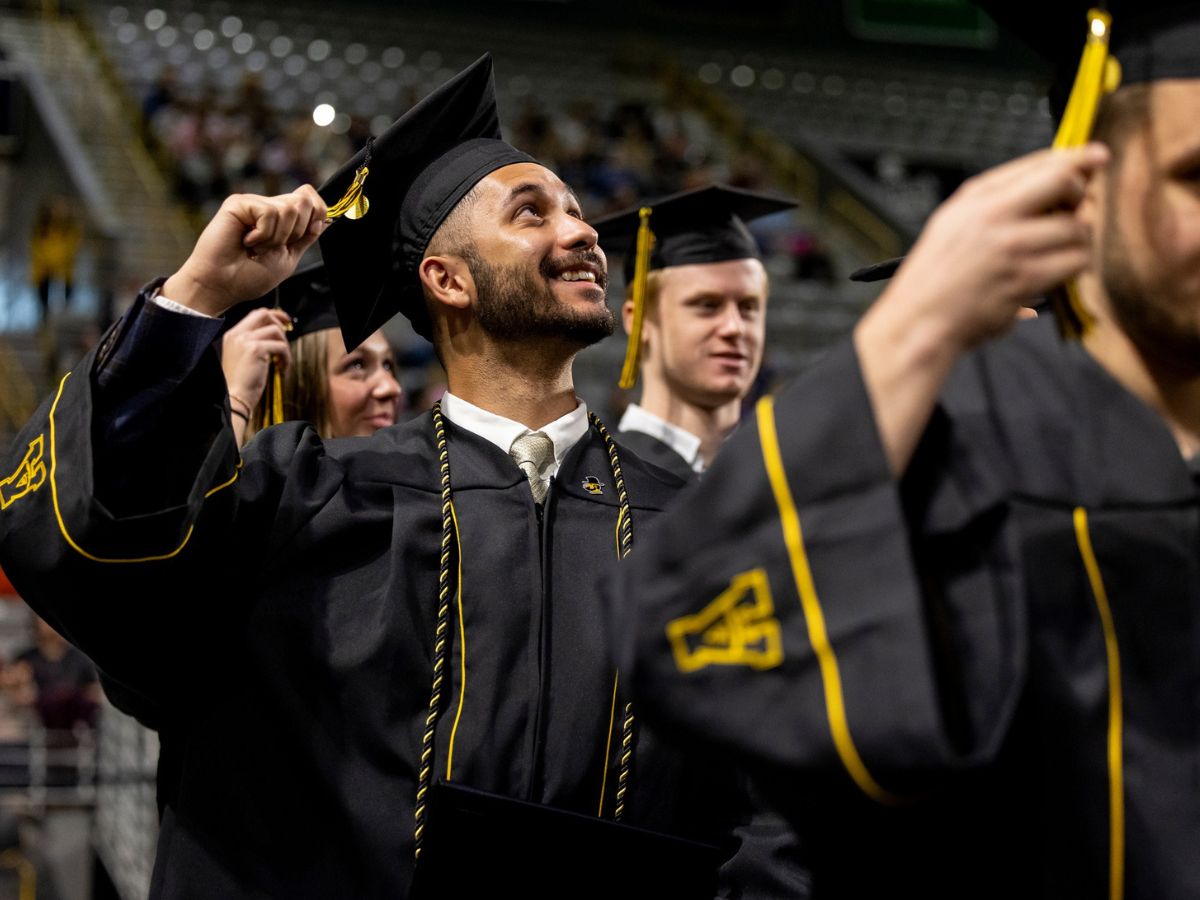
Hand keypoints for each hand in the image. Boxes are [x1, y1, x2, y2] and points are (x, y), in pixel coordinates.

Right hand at [162, 186, 327, 316]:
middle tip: (274, 246)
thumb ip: (306, 237)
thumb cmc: (250, 277)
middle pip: (305, 200)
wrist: (223, 286)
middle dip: (297, 231)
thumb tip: (325, 219)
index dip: (319, 213)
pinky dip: (263, 235)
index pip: (310, 198)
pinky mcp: (239, 203)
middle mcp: (268, 207)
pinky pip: (269, 213)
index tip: (308, 233)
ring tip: (257, 247)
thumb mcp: (289, 257)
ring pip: (290, 208)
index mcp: (281, 219)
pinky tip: (246, 241)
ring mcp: (254, 203)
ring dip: (277, 238)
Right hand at [221, 307, 292, 411]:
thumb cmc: (241, 382)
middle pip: (263, 314)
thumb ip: (254, 342)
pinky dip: (286, 357)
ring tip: (282, 361)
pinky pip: (281, 346)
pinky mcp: (256, 349)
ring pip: (275, 330)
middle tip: (290, 331)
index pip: (255, 315)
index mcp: (232, 335)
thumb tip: (275, 333)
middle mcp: (237, 334)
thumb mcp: (244, 357)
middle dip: (280, 320)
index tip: (284, 323)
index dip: (272, 316)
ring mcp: (245, 340)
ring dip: (285, 344)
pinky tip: (281, 368)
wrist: (235, 397)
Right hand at [854, 143, 1108, 475]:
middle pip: (1066, 185)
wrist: (919, 322)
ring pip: (1077, 229)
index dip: (1078, 158)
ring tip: (1059, 251)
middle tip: (1076, 211)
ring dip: (1078, 240)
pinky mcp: (1024, 280)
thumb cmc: (937, 276)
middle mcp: (993, 216)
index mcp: (976, 197)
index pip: (1042, 163)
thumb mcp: (954, 222)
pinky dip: (1073, 267)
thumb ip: (998, 199)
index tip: (1098, 156)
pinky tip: (1055, 273)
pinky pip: (1074, 263)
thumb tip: (1058, 179)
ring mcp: (1010, 248)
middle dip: (1082, 196)